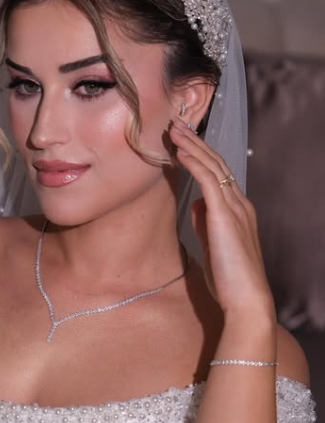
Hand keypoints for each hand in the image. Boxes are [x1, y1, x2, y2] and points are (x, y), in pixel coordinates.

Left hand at [170, 117, 274, 320]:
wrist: (246, 299)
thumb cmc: (230, 279)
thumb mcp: (213, 245)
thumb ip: (206, 223)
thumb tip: (196, 204)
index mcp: (237, 211)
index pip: (219, 174)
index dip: (201, 155)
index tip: (183, 141)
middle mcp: (239, 204)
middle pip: (217, 163)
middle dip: (196, 142)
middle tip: (177, 124)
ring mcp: (234, 208)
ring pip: (213, 166)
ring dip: (192, 145)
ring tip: (175, 129)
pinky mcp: (224, 215)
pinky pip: (209, 181)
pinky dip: (194, 163)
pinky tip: (181, 152)